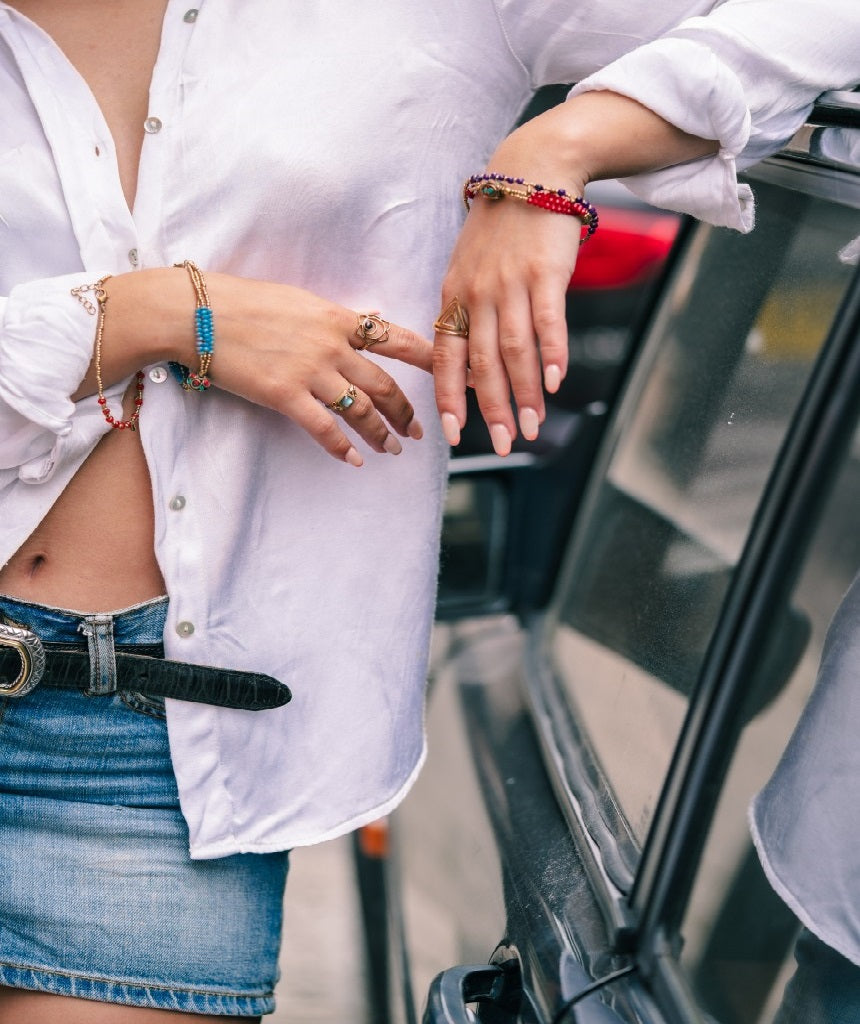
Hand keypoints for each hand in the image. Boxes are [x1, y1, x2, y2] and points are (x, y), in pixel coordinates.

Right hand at [92, 271, 433, 466]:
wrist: (196, 312)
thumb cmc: (241, 301)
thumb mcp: (297, 299)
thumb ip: (333, 317)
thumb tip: (365, 321)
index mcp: (337, 317)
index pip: (396, 339)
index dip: (428, 359)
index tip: (451, 374)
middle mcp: (331, 345)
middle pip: (384, 384)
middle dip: (406, 411)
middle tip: (419, 431)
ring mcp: (309, 371)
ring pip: (361, 409)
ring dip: (382, 433)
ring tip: (394, 450)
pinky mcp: (284, 394)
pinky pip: (324, 428)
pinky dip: (343, 447)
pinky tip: (355, 460)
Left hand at [433, 183, 581, 455]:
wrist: (531, 172)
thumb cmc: (500, 229)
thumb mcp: (467, 269)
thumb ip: (465, 314)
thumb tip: (469, 367)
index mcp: (453, 296)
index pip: (445, 358)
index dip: (449, 399)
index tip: (454, 435)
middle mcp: (477, 295)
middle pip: (482, 365)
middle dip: (493, 410)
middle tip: (505, 445)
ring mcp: (510, 284)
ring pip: (514, 351)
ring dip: (525, 394)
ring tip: (535, 425)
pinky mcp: (545, 273)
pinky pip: (547, 322)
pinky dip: (552, 354)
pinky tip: (556, 382)